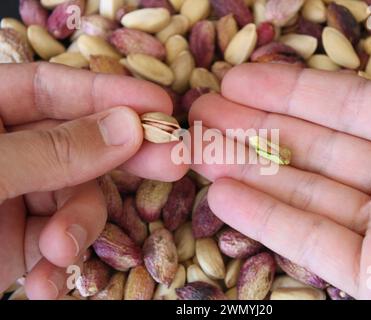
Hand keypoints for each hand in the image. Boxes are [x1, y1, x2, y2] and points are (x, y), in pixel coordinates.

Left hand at [0, 62, 187, 298]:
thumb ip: (50, 152)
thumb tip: (126, 128)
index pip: (52, 90)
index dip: (109, 94)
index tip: (158, 104)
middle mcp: (2, 151)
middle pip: (79, 144)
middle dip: (121, 160)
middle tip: (173, 162)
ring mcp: (13, 196)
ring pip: (76, 198)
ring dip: (79, 229)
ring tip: (61, 254)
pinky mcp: (16, 241)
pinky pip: (58, 241)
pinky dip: (59, 264)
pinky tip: (46, 283)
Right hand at [189, 63, 370, 298]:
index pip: (348, 105)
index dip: (290, 88)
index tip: (238, 77)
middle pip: (316, 146)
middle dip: (255, 126)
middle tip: (203, 112)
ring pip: (306, 193)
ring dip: (249, 171)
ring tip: (199, 151)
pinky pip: (315, 244)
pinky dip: (267, 222)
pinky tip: (222, 197)